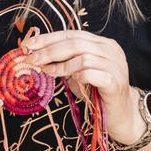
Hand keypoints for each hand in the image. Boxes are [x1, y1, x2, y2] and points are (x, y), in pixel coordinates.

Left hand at [21, 30, 141, 142]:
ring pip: (83, 57)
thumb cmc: (97, 93)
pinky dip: (78, 75)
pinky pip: (92, 73)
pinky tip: (72, 80)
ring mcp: (115, 65)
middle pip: (75, 43)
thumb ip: (64, 61)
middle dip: (49, 50)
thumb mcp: (78, 73)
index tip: (28, 44)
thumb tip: (36, 55)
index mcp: (102, 43)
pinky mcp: (116, 82)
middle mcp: (111, 50)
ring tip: (46, 72)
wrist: (122, 115)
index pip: (71, 34)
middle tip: (31, 59)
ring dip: (60, 65)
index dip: (48, 38)